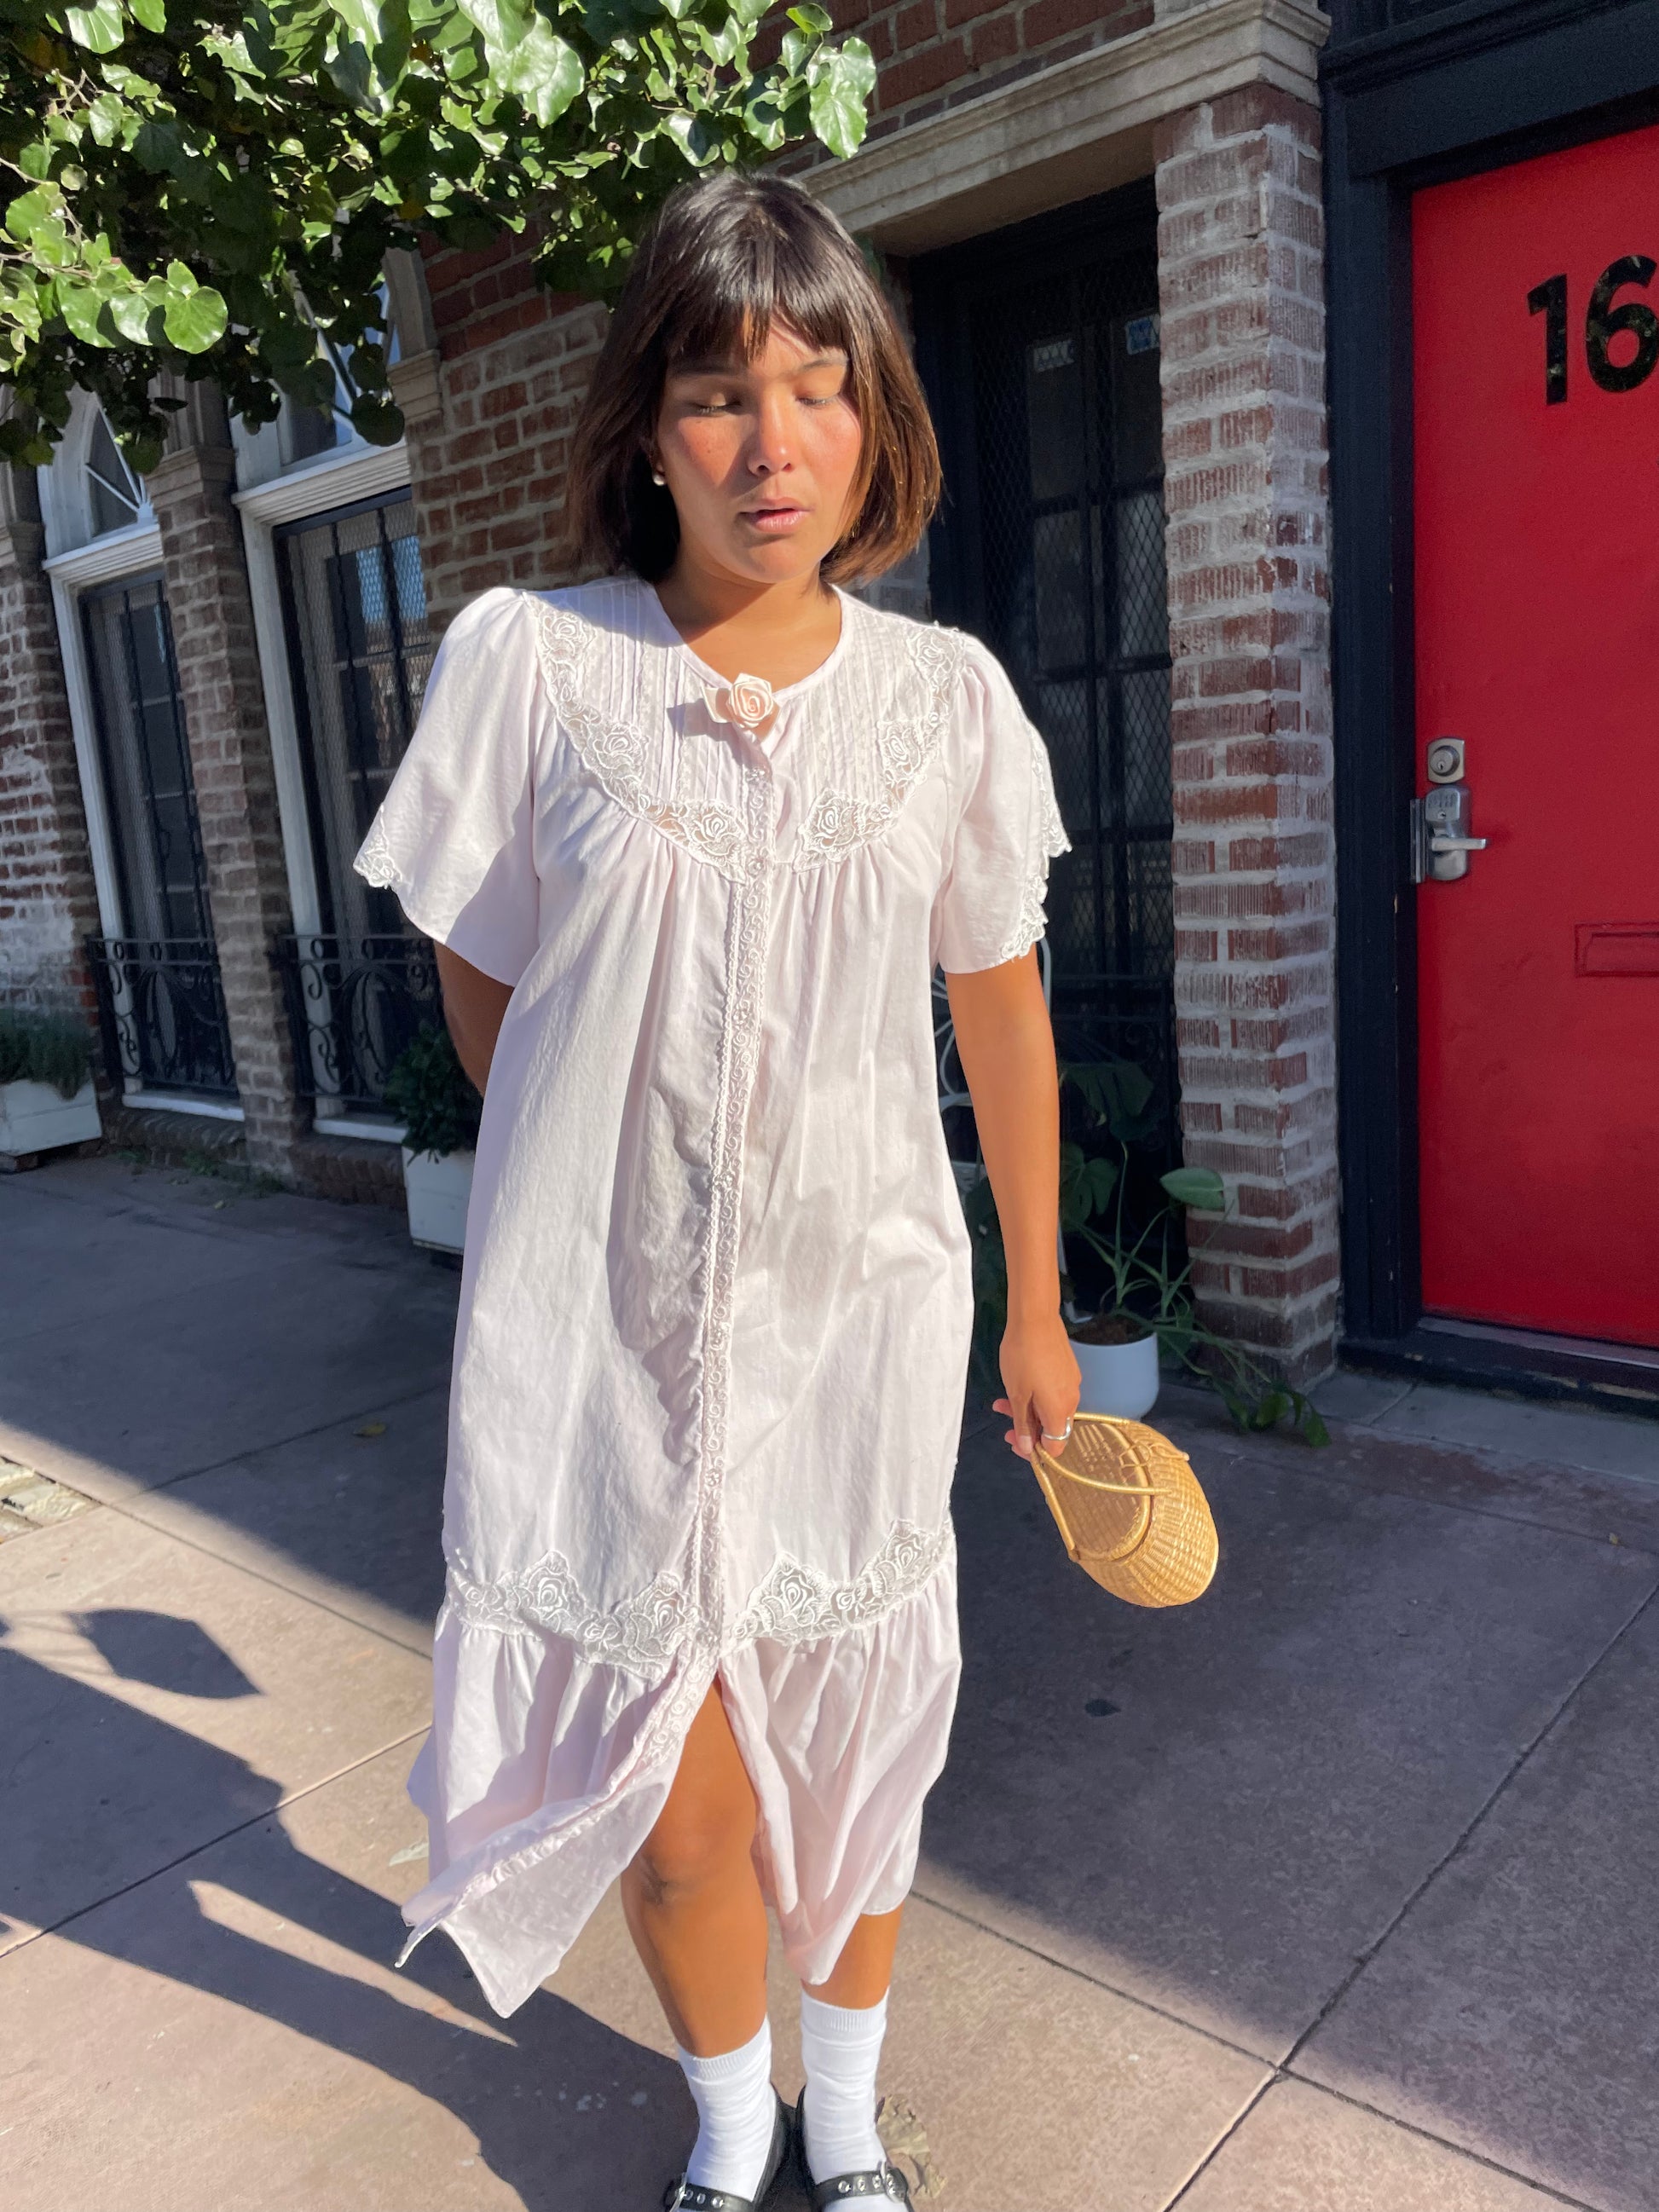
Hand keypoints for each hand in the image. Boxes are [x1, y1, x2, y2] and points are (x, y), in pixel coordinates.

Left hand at [993, 1311, 1080, 1460]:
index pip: (1056, 1447)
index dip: (1034, 1450)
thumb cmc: (1023, 1357)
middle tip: (1003, 1415)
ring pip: (1050, 1407)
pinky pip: (1053, 1392)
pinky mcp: (1068, 1369)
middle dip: (1026, 1426)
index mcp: (1061, 1411)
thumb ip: (1023, 1424)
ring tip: (1002, 1399)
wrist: (1036, 1318)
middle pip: (1052, 1427)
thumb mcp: (1017, 1395)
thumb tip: (1028, 1448)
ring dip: (1027, 1408)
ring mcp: (1072, 1383)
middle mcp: (1072, 1400)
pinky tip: (1018, 1383)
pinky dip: (1035, 1394)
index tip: (1013, 1439)